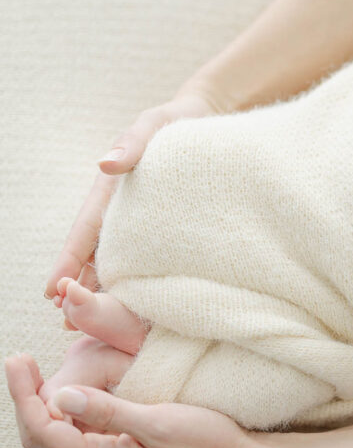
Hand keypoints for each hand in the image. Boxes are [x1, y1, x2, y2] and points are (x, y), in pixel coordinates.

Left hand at [6, 354, 252, 447]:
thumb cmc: (206, 443)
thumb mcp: (159, 421)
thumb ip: (109, 410)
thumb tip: (63, 395)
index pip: (43, 430)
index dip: (23, 395)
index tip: (17, 359)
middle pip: (41, 438)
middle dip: (25, 398)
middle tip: (19, 361)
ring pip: (56, 438)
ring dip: (41, 406)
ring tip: (35, 372)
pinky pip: (76, 438)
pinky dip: (63, 413)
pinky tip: (71, 392)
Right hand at [44, 90, 219, 311]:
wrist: (203, 120)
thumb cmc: (173, 123)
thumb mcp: (151, 127)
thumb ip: (132, 145)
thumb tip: (105, 166)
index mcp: (110, 193)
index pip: (85, 232)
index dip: (70, 262)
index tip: (54, 292)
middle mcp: (120, 213)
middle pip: (96, 255)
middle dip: (81, 289)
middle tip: (69, 325)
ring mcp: (140, 222)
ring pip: (119, 261)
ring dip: (106, 291)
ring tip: (96, 327)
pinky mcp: (163, 228)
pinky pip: (147, 257)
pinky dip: (138, 280)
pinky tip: (139, 305)